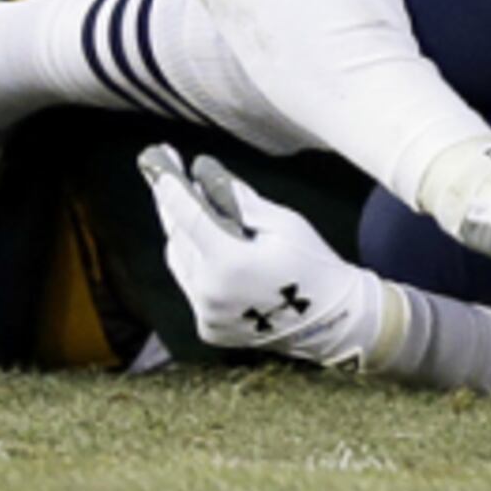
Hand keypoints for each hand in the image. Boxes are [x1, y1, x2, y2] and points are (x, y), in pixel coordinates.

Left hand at [141, 144, 389, 368]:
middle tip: (168, 176)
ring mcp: (207, 314)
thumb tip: (205, 176)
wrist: (332, 323)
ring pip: (179, 261)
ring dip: (183, 234)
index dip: (170, 187)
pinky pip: (191, 285)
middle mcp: (209, 292)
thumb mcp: (284, 223)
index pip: (187, 216)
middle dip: (172, 205)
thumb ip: (240, 201)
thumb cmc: (313, 265)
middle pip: (177, 237)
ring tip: (193, 210)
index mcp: (229, 263)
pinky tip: (212, 249)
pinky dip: (196, 263)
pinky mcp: (209, 328)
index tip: (158, 162)